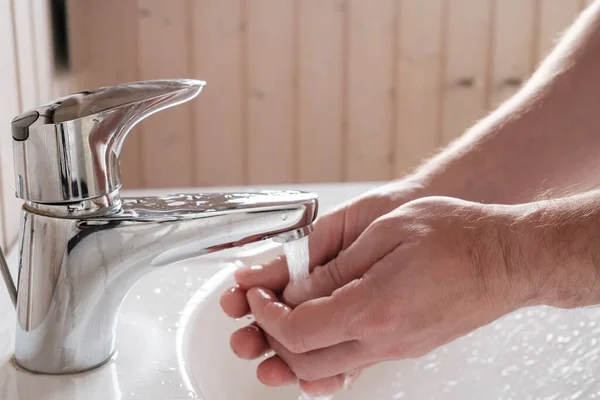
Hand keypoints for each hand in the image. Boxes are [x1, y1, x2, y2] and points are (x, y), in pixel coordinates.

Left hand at [229, 196, 538, 395]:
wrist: (509, 259)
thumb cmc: (457, 236)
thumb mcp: (387, 232)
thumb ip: (335, 267)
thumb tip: (296, 288)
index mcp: (373, 308)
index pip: (296, 329)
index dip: (265, 313)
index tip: (256, 294)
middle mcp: (383, 339)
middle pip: (305, 359)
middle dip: (272, 336)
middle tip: (262, 307)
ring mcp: (396, 349)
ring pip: (327, 367)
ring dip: (295, 348)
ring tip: (281, 319)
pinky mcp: (406, 346)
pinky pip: (354, 361)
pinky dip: (325, 350)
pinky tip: (320, 327)